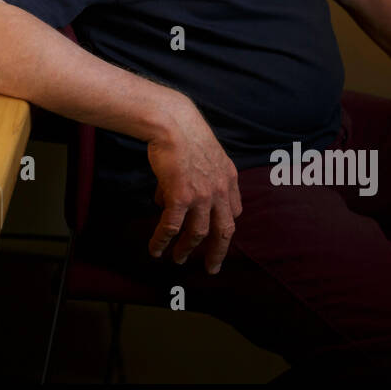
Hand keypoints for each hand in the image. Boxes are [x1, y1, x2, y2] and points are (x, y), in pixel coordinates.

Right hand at [145, 106, 242, 274]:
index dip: (226, 224)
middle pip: (224, 230)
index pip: (234, 210)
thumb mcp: (200, 153)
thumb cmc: (181, 131)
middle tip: (212, 268)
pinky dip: (163, 240)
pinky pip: (172, 227)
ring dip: (188, 250)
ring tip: (179, 260)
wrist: (172, 121)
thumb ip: (192, 177)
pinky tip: (156, 250)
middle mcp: (219, 190)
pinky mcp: (181, 197)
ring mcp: (201, 195)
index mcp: (228, 177)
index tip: (219, 235)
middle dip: (218, 252)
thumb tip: (166, 197)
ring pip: (198, 233)